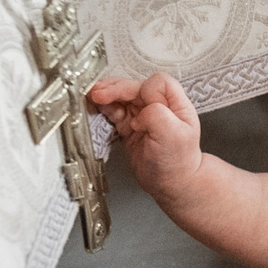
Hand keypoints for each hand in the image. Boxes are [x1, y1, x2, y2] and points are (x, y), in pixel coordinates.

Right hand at [87, 71, 202, 197]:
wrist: (170, 184)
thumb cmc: (177, 162)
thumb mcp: (173, 136)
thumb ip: (156, 115)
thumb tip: (137, 113)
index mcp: (174, 103)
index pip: (157, 83)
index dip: (145, 92)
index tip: (138, 111)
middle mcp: (158, 105)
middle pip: (134, 87)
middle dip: (115, 88)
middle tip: (97, 93)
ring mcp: (143, 115)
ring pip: (121, 97)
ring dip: (105, 95)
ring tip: (90, 97)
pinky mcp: (130, 126)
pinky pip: (114, 112)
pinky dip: (103, 108)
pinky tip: (95, 107)